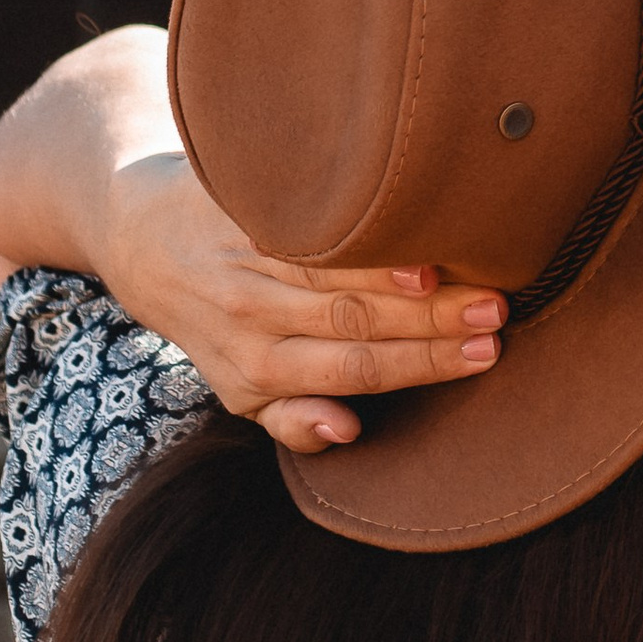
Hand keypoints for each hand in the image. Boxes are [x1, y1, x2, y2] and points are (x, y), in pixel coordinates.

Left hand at [99, 152, 505, 458]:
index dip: (424, 366)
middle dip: (436, 324)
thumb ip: (291, 416)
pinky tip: (407, 226)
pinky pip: (312, 223)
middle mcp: (251, 318)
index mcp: (257, 370)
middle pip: (357, 324)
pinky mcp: (244, 209)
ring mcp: (247, 260)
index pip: (357, 370)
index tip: (487, 354)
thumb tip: (348, 433)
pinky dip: (361, 229)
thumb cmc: (214, 319)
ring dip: (412, 277)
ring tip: (476, 272)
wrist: (142, 239)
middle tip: (500, 313)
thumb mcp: (238, 386)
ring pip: (341, 274)